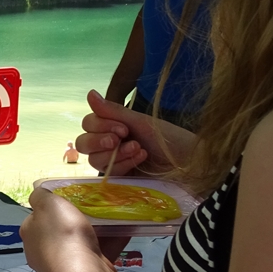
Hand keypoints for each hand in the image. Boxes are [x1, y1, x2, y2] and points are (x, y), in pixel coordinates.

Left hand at [20, 187, 111, 271]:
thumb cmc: (63, 234)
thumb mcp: (47, 204)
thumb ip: (40, 196)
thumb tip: (38, 193)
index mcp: (31, 235)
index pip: (38, 216)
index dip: (53, 206)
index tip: (71, 197)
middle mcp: (43, 252)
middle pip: (60, 229)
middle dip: (77, 217)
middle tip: (95, 205)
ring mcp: (64, 265)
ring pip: (81, 241)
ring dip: (97, 228)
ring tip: (113, 213)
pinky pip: (100, 251)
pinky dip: (112, 240)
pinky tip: (127, 227)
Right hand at [77, 89, 191, 176]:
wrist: (188, 161)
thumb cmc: (168, 138)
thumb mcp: (139, 122)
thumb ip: (112, 111)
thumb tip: (89, 93)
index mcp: (113, 126)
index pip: (88, 124)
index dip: (100, 126)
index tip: (123, 128)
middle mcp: (108, 144)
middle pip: (83, 142)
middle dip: (100, 140)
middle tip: (120, 139)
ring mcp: (112, 162)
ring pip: (93, 159)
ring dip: (116, 153)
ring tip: (138, 150)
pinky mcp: (118, 178)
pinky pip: (106, 173)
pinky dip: (122, 164)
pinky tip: (140, 159)